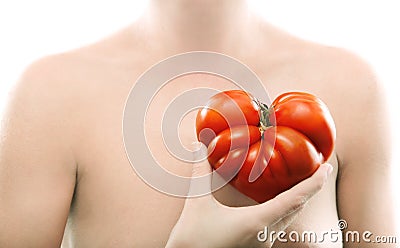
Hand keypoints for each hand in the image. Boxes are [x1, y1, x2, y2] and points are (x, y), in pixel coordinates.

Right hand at [165, 149, 332, 247]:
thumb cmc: (193, 239)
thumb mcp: (197, 202)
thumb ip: (200, 172)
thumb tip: (198, 146)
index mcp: (258, 222)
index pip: (295, 199)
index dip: (314, 183)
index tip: (327, 168)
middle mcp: (265, 235)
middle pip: (296, 209)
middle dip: (308, 189)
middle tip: (315, 170)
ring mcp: (262, 244)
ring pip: (287, 219)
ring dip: (296, 200)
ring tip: (298, 183)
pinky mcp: (255, 247)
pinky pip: (277, 226)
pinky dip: (283, 210)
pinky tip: (274, 202)